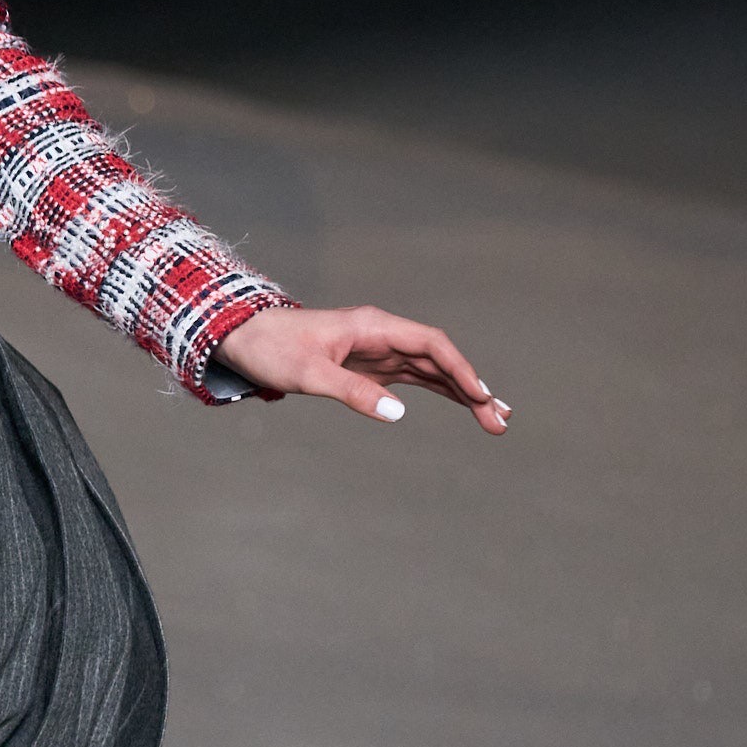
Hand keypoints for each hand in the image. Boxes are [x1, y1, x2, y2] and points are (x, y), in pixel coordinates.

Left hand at [218, 303, 508, 432]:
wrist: (246, 339)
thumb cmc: (274, 350)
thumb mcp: (310, 374)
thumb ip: (353, 392)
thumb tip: (397, 413)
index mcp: (374, 326)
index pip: (431, 344)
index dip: (460, 369)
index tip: (481, 395)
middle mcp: (384, 335)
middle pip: (441, 359)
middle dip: (473, 388)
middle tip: (501, 419)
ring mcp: (381, 351)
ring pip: (433, 371)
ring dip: (464, 393)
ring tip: (496, 420)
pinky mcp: (373, 367)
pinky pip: (416, 379)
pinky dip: (442, 393)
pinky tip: (466, 407)